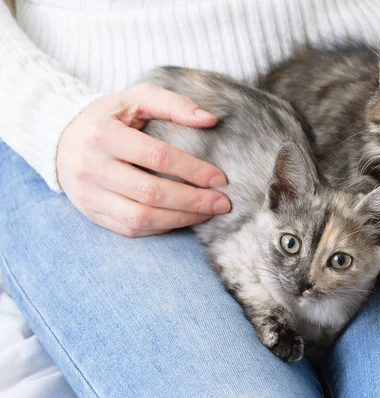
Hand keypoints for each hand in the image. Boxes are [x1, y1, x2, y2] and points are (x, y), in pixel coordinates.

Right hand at [56, 83, 230, 236]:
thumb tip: (209, 119)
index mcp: (104, 134)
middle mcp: (92, 167)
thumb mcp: (136, 98)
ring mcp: (89, 194)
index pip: (157, 156)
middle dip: (193, 201)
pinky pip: (131, 229)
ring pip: (141, 217)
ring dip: (181, 219)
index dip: (192, 170)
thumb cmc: (109, 116)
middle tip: (222, 203)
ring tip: (208, 214)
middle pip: (151, 192)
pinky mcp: (91, 213)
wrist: (60, 138)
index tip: (220, 178)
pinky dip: (161, 227)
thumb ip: (173, 104)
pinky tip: (182, 219)